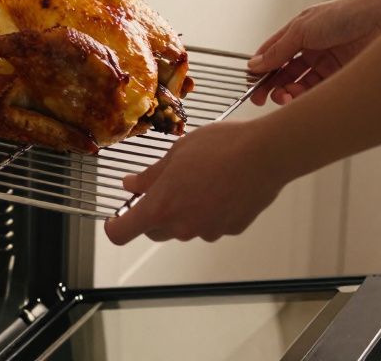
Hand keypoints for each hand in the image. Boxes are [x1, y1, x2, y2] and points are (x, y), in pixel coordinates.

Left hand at [103, 120, 286, 244]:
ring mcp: (208, 231)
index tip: (116, 218)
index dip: (115, 226)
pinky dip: (210, 211)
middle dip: (153, 214)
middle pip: (154, 231)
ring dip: (184, 211)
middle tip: (163, 187)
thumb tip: (131, 184)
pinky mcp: (231, 230)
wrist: (265, 154)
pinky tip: (221, 188)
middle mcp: (182, 226)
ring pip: (184, 227)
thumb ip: (150, 176)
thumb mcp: (175, 154)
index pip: (122, 232)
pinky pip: (211, 225)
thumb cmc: (220, 148)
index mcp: (161, 206)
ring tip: (200, 180)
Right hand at [247, 0, 380, 105]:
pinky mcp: (343, 76)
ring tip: (285, 96)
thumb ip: (278, 50)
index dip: (261, 69)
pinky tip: (300, 98)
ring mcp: (328, 63)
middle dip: (273, 85)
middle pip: (285, 72)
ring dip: (288, 92)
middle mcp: (313, 48)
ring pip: (300, 84)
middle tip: (263, 98)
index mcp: (300, 33)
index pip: (274, 54)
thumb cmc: (346, 14)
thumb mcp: (302, 29)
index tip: (252, 84)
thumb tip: (256, 64)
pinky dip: (306, 97)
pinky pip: (319, 91)